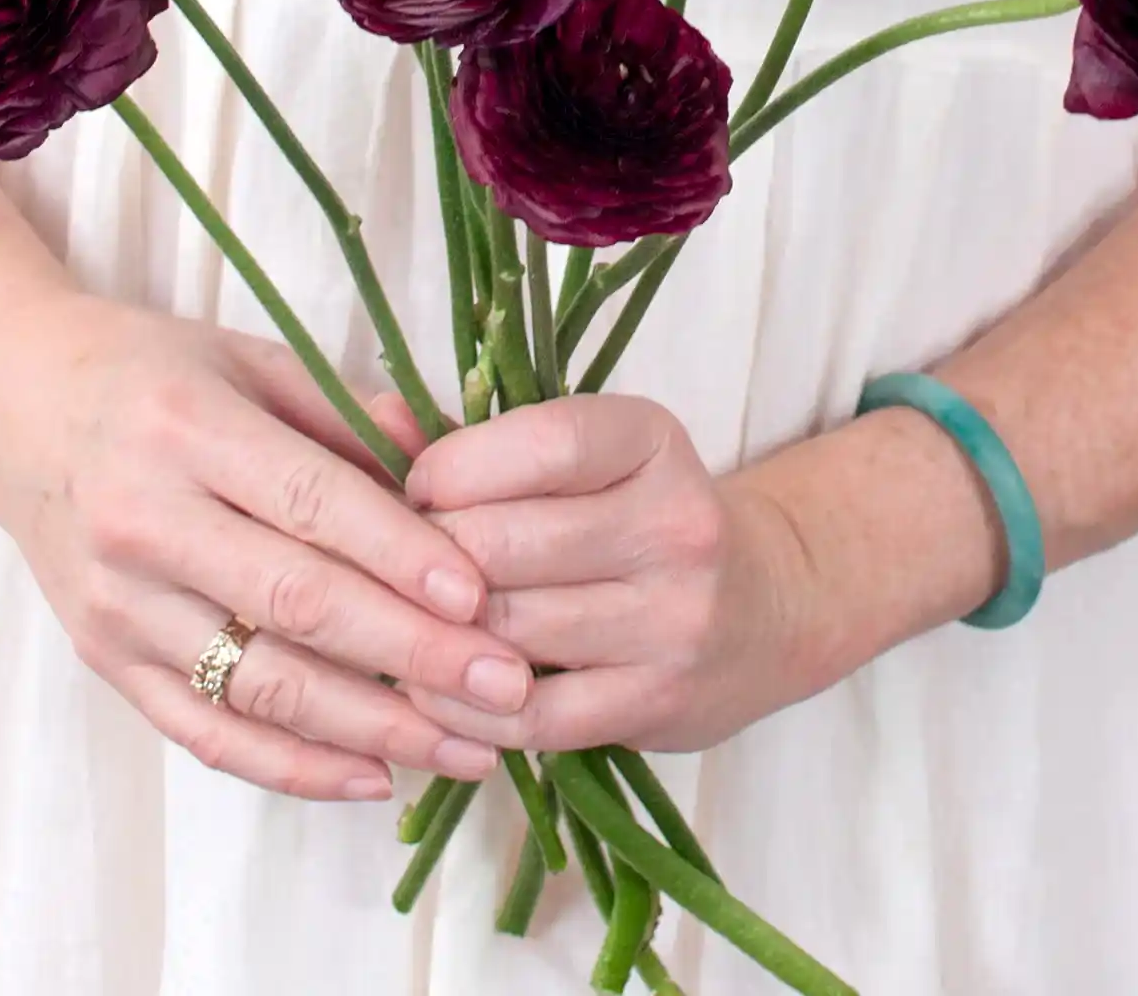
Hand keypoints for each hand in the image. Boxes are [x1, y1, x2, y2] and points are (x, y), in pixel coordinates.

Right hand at [0, 293, 528, 801]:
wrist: (13, 409)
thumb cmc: (152, 373)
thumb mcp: (248, 358)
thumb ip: (347, 411)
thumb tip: (449, 466)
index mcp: (187, 428)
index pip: (308, 502)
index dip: (397, 555)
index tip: (480, 597)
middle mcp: (145, 522)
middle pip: (293, 604)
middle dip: (410, 655)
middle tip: (505, 688)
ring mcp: (119, 604)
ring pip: (257, 686)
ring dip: (371, 727)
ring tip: (468, 747)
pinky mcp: (107, 661)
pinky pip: (207, 732)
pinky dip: (293, 766)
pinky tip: (374, 776)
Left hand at [389, 395, 820, 754]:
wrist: (765, 605)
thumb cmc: (638, 512)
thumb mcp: (583, 454)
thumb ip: (475, 437)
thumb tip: (373, 421)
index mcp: (651, 440)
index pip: (540, 445)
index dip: (452, 468)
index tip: (418, 488)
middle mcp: (675, 526)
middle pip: (506, 542)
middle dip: (428, 555)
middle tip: (395, 564)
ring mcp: (673, 620)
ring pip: (508, 629)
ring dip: (435, 631)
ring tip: (401, 622)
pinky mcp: (657, 703)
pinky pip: (529, 716)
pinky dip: (464, 707)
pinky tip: (435, 688)